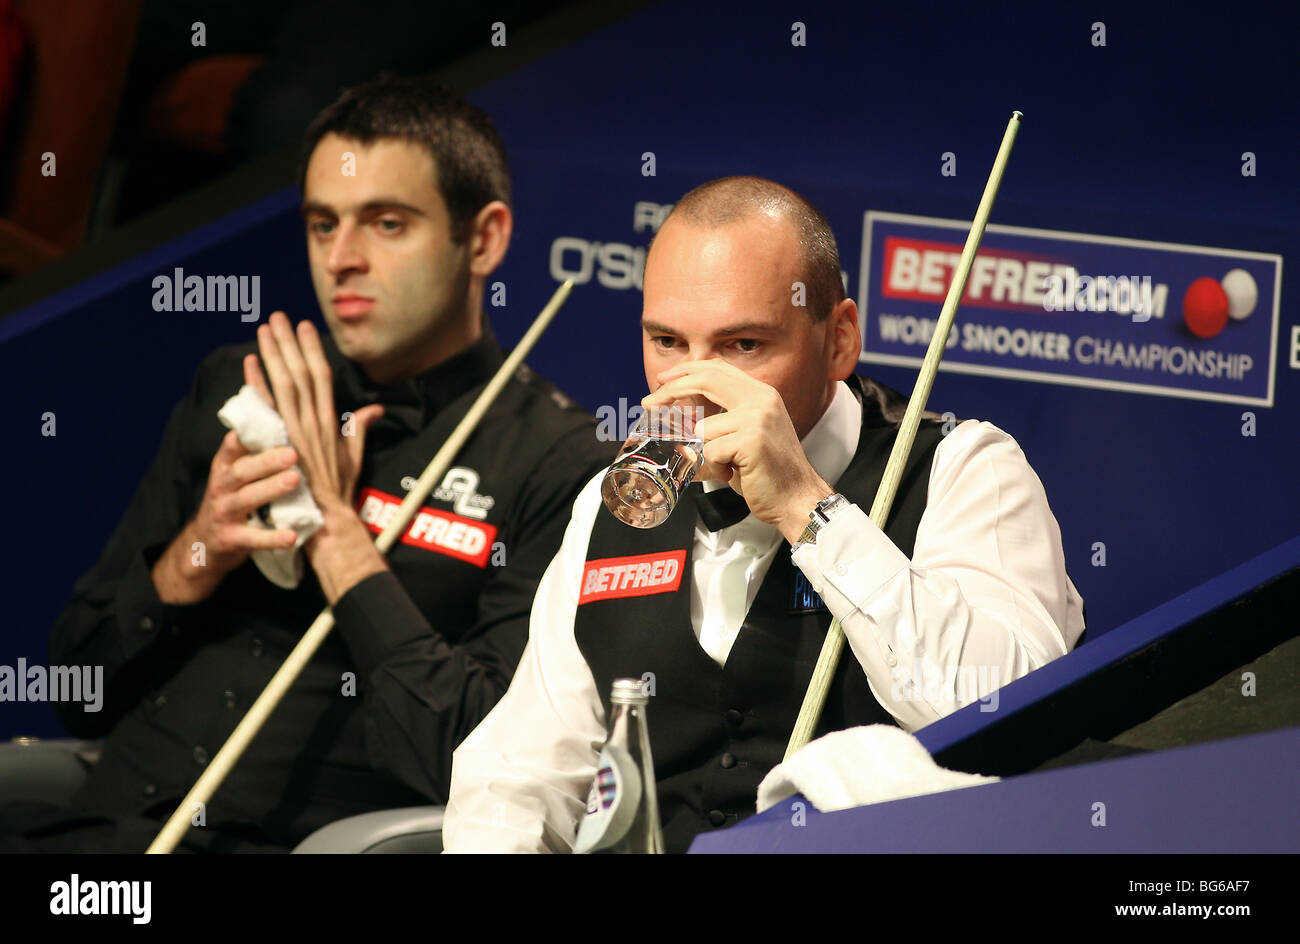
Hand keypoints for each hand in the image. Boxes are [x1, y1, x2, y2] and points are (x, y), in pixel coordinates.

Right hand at [151, 431, 300, 603]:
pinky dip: (273, 538)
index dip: (249, 433)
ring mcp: (224, 513)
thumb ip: (252, 446)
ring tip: (295, 481)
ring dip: (271, 489)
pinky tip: (292, 536)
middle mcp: (221, 486)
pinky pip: (254, 539)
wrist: (203, 543)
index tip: (273, 421)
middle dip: (267, 461)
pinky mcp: (231, 539)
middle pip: (242, 471)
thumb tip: (266, 400)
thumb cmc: (231, 499)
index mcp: (224, 466)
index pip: (233, 445)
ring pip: (247, 499)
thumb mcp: (236, 471)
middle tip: (293, 454)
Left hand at [249, 312, 387, 601]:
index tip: (304, 327)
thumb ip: (359, 429)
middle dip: (290, 343)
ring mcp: (297, 432)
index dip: (313, 350)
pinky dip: (258, 385)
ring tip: (264, 329)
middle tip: (278, 316)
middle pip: (301, 373)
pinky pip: (268, 410)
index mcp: (332, 422)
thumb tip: (375, 410)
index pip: (322, 377)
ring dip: (274, 355)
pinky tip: (249, 365)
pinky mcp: (283, 445)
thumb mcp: (355, 457)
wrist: (328, 520)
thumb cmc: (340, 493)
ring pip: (286, 384)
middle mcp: (315, 421)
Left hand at [642, 359, 832, 541]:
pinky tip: (735, 474)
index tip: (664, 378)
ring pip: (703, 428)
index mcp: (760, 393)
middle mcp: (761, 399)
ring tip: (727, 466)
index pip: (718, 368)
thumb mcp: (747, 434)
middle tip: (649, 404)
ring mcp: (757, 417)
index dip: (687, 370)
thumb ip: (722, 419)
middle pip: (705, 381)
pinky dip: (716, 468)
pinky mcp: (751, 439)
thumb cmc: (768, 472)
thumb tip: (680, 418)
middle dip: (671, 391)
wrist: (798, 498)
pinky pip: (711, 451)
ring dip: (706, 453)